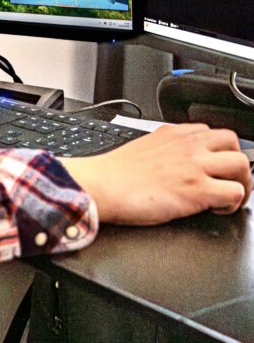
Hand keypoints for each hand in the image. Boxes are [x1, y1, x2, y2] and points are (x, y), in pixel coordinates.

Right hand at [64, 124, 251, 225]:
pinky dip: (231, 204)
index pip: (212, 132)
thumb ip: (164, 148)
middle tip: (229, 182)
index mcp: (173, 133)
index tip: (214, 167)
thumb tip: (173, 162)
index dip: (218, 152)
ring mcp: (195, 166)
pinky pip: (234, 193)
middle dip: (236, 164)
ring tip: (227, 198)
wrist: (103, 185)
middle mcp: (188, 145)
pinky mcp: (197, 189)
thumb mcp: (143, 146)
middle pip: (233, 143)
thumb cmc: (115, 173)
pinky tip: (215, 209)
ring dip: (240, 184)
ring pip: (241, 165)